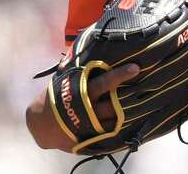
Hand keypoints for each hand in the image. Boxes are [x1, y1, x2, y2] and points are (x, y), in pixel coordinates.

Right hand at [25, 63, 139, 152]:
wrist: (40, 126)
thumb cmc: (55, 98)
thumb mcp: (63, 81)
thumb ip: (76, 69)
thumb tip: (83, 47)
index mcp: (81, 92)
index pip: (103, 82)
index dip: (120, 75)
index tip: (135, 68)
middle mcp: (87, 109)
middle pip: (112, 103)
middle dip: (129, 96)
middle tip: (147, 87)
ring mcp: (90, 126)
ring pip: (114, 120)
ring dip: (129, 113)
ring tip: (147, 104)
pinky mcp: (91, 138)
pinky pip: (110, 134)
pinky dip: (122, 128)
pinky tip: (136, 121)